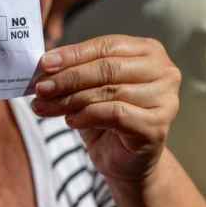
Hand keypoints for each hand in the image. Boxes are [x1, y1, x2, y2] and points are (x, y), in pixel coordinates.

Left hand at [32, 35, 180, 183]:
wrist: (125, 160)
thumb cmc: (107, 117)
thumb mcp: (90, 86)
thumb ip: (75, 69)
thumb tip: (44, 63)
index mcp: (149, 51)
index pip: (106, 46)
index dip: (73, 54)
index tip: (43, 64)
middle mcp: (164, 72)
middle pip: (107, 68)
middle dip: (68, 78)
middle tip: (40, 88)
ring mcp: (165, 100)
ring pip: (109, 91)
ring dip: (70, 99)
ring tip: (45, 106)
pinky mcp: (157, 126)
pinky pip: (115, 114)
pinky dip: (86, 116)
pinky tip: (69, 120)